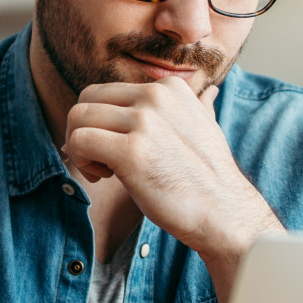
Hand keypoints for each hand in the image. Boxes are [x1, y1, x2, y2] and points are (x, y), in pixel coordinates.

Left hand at [61, 77, 283, 288]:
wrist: (224, 214)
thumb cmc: (209, 179)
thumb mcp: (207, 129)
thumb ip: (199, 107)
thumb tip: (210, 92)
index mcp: (168, 88)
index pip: (107, 91)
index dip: (101, 121)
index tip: (114, 148)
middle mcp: (156, 96)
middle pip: (87, 98)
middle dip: (82, 129)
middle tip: (98, 160)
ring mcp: (144, 122)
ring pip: (78, 117)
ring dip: (78, 147)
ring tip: (100, 170)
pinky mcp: (132, 151)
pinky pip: (79, 140)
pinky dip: (80, 161)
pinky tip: (101, 177)